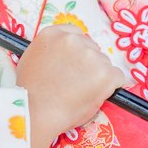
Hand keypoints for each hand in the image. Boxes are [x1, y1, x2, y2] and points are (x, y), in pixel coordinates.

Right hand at [15, 25, 130, 147]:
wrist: (34, 113)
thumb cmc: (29, 93)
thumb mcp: (32, 59)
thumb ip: (51, 51)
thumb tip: (68, 57)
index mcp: (52, 34)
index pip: (75, 34)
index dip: (77, 52)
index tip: (75, 65)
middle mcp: (72, 39)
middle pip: (92, 48)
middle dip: (88, 64)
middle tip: (76, 84)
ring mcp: (91, 55)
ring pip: (104, 63)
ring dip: (98, 76)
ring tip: (81, 94)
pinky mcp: (105, 73)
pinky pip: (118, 77)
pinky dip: (111, 87)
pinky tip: (96, 95)